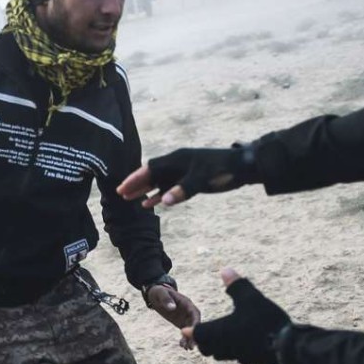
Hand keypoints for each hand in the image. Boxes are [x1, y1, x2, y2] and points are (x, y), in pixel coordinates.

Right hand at [117, 146, 257, 208]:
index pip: (150, 168)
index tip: (123, 187)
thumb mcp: (202, 179)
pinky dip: (159, 195)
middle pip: (151, 174)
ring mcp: (183, 173)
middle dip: (136, 184)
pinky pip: (169, 188)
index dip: (135, 178)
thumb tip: (163, 201)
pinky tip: (151, 203)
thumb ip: (182, 190)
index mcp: (177, 159)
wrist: (243, 168)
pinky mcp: (190, 181)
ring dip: (145, 190)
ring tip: (130, 199)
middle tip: (120, 194)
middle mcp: (177, 164)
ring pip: (159, 182)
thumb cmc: (222, 170)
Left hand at [147, 285, 200, 348]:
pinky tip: (183, 346)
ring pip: (191, 330)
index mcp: (187, 303)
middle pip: (195, 324)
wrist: (156, 295)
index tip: (195, 332)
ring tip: (188, 349)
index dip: (196, 323)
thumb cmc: (159, 292)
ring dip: (190, 339)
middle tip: (192, 345)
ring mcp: (186, 318)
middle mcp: (189, 312)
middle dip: (195, 334)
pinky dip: (185, 339)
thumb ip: (166, 300)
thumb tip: (172, 308)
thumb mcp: (161, 293)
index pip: (195, 314)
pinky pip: (185, 332)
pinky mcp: (181, 323)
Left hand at [182, 268, 290, 363]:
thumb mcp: (250, 298)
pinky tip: (243, 342)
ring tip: (220, 337)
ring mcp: (239, 356)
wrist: (290, 348)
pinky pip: (238, 357)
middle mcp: (225, 347)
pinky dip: (235, 349)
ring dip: (218, 346)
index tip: (185, 330)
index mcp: (217, 332)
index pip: (197, 334)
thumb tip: (225, 270)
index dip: (192, 331)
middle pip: (206, 348)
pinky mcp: (253, 361)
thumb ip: (236, 285)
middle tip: (201, 334)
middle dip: (203, 340)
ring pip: (221, 354)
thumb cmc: (264, 322)